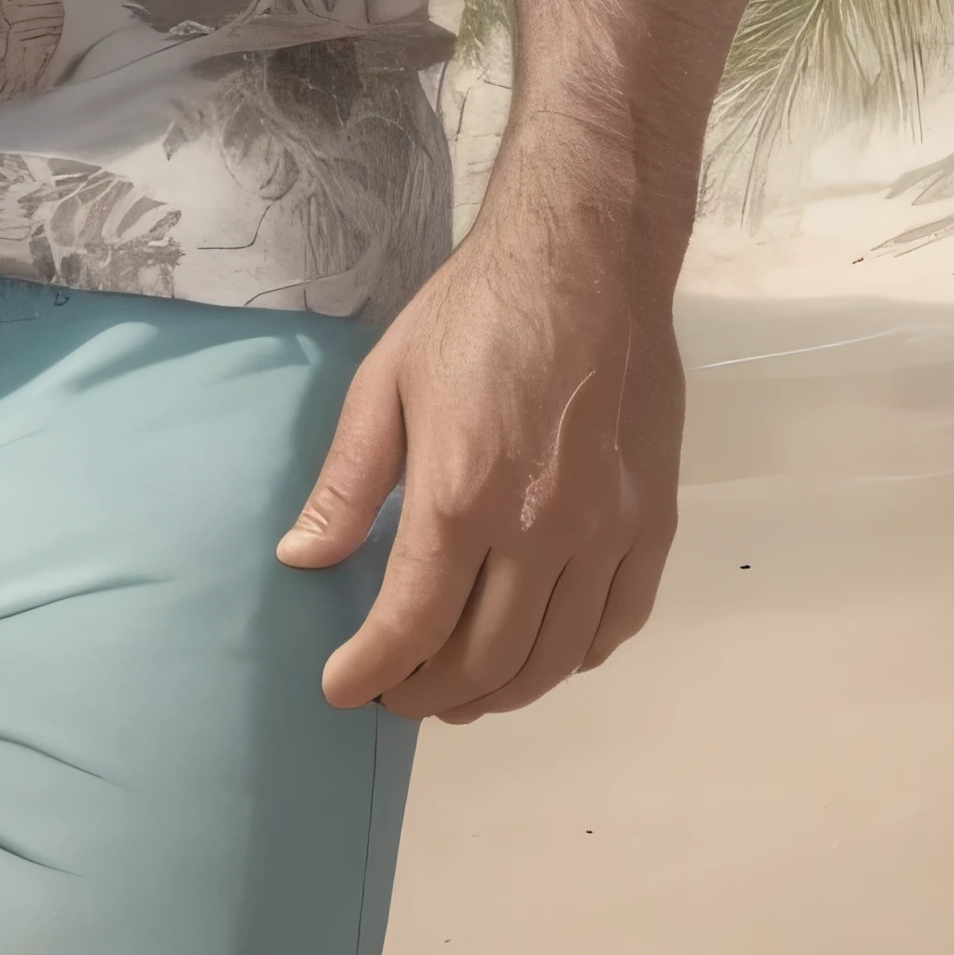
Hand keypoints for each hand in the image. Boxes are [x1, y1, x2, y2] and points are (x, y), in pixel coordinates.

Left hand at [277, 231, 684, 721]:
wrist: (585, 260)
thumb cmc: (472, 314)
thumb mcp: (383, 384)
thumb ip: (347, 484)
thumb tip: (302, 559)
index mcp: (461, 495)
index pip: (411, 625)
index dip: (371, 671)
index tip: (342, 688)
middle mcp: (540, 530)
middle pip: (485, 660)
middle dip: (429, 693)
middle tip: (396, 693)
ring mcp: (606, 532)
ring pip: (553, 660)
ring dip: (499, 693)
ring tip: (456, 692)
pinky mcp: (651, 522)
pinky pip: (614, 625)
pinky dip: (570, 658)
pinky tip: (537, 653)